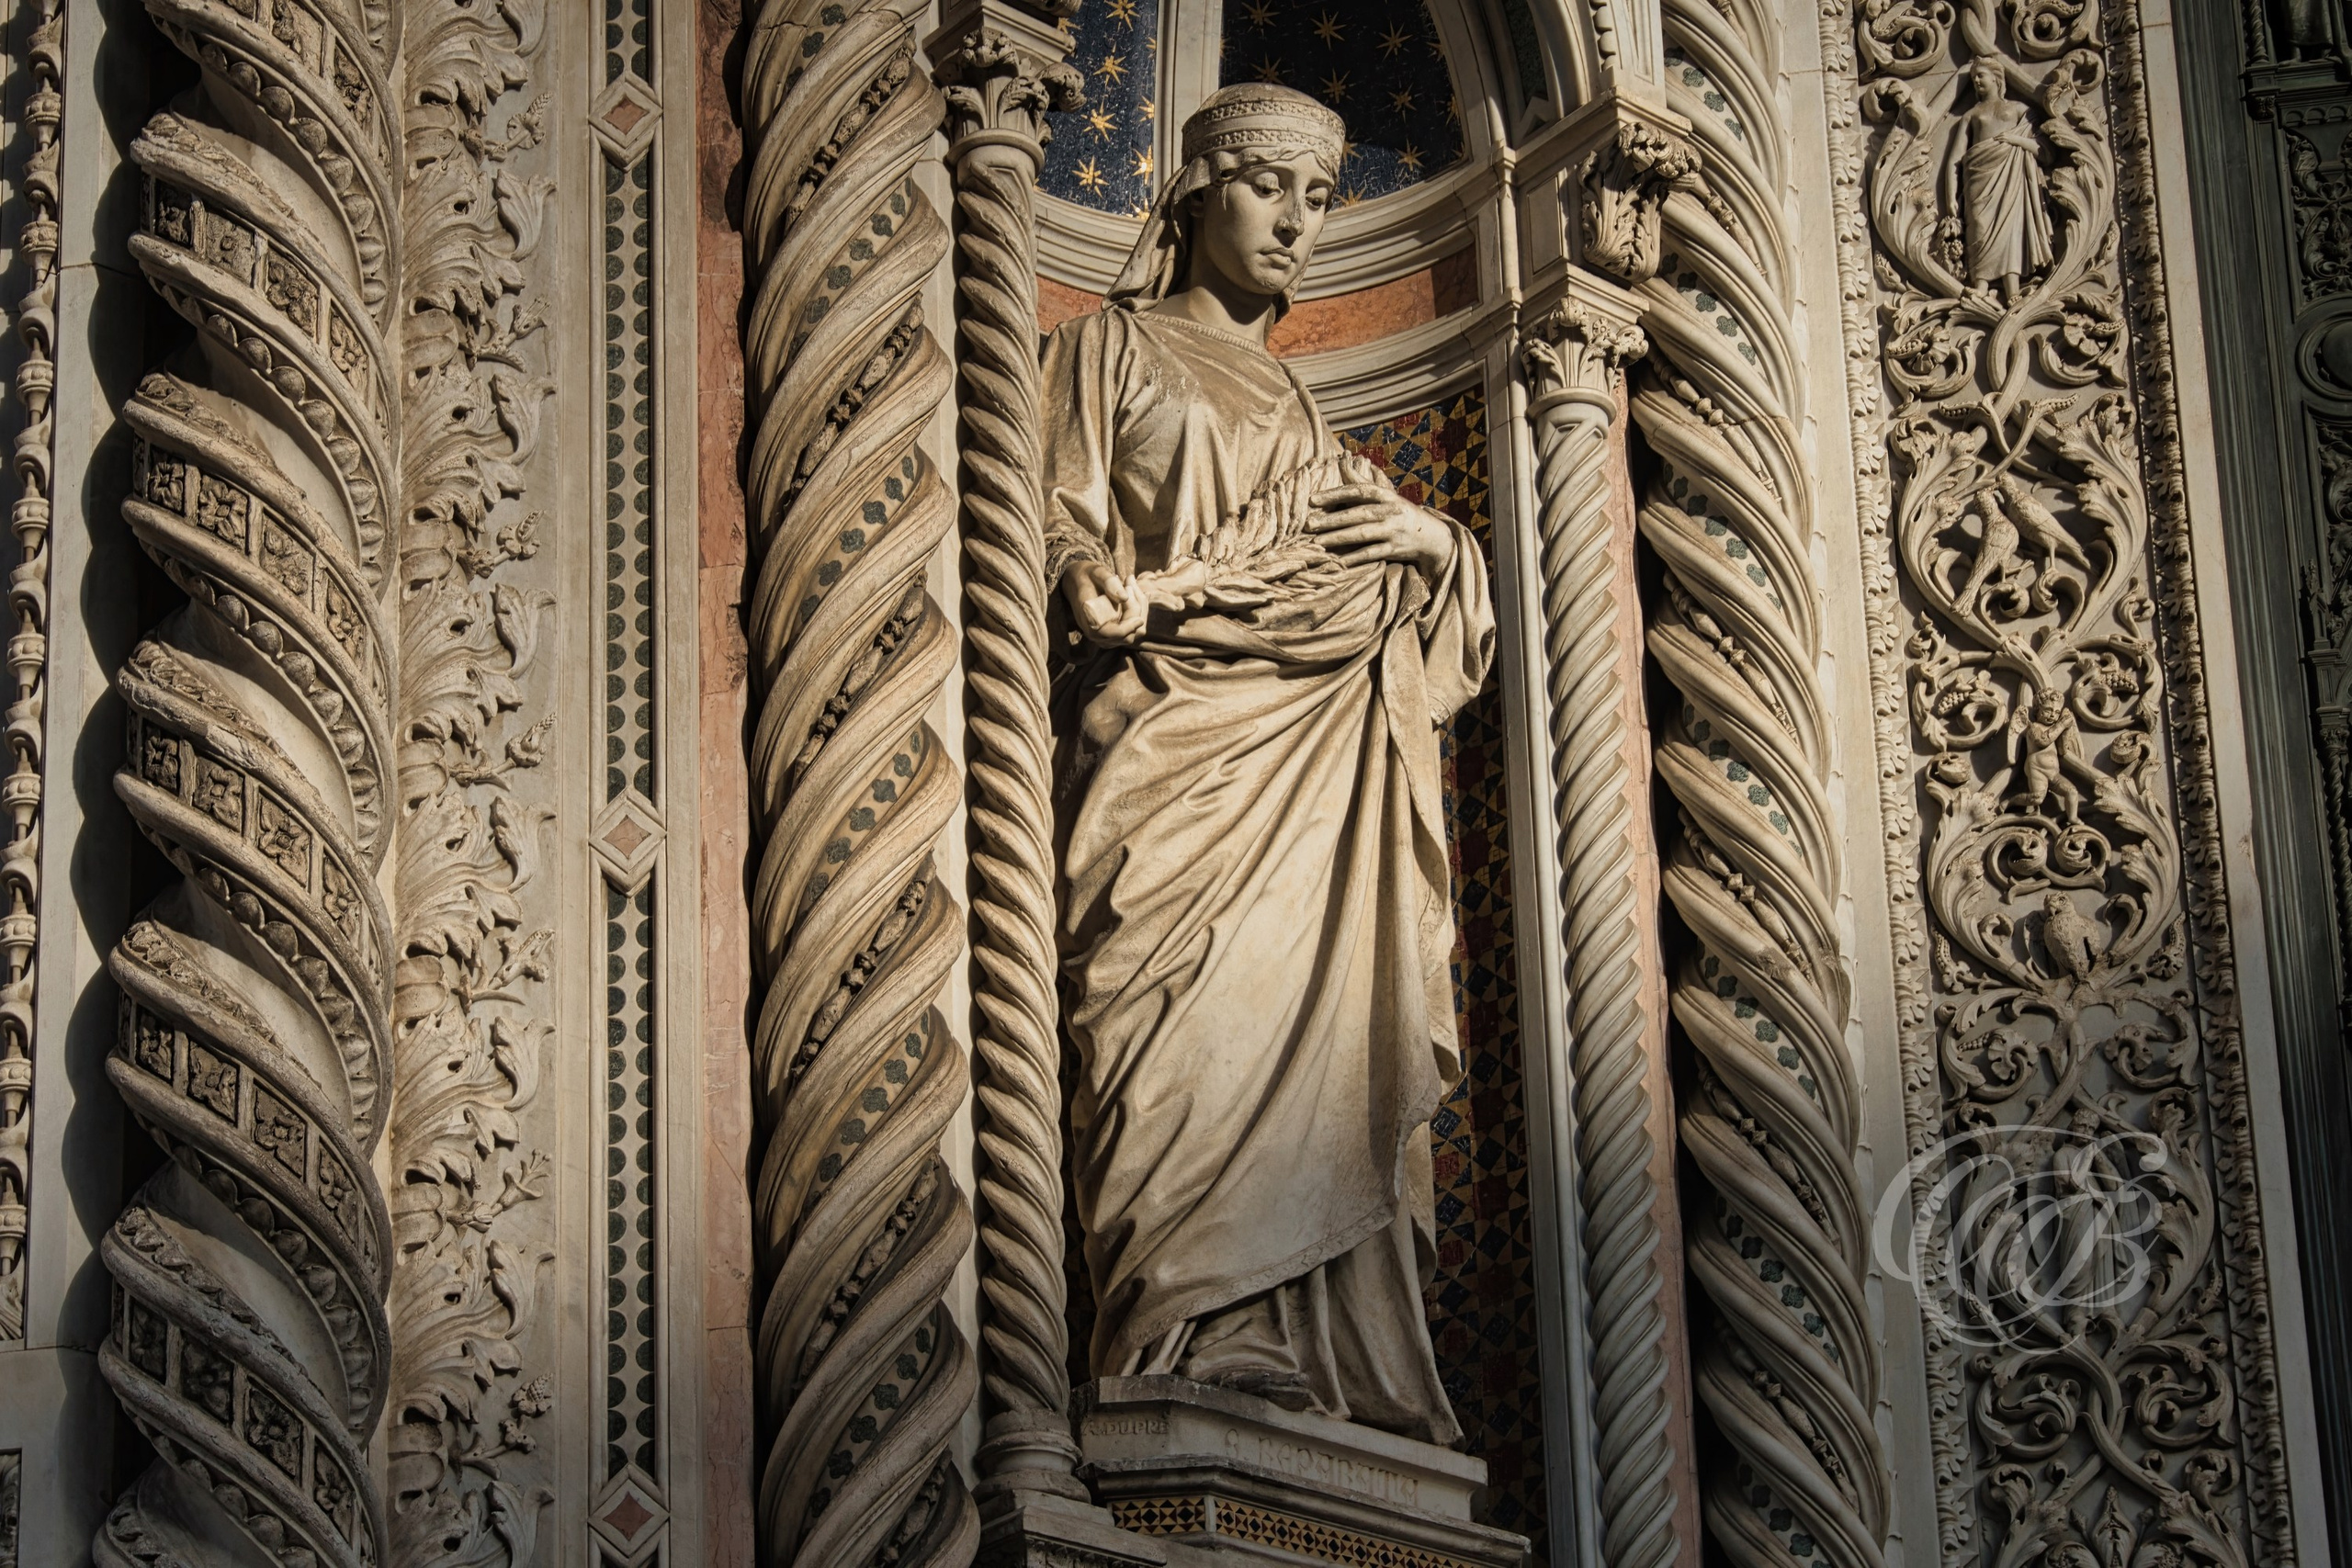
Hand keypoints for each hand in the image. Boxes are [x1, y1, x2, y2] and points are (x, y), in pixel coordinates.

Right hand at [1062, 560, 1148, 643]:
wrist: (1077, 582)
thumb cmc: (1087, 577)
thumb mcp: (1097, 573)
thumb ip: (1109, 583)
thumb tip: (1125, 598)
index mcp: (1090, 622)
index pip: (1113, 634)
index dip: (1128, 628)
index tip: (1139, 618)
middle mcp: (1098, 635)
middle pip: (1129, 634)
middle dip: (1136, 609)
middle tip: (1130, 582)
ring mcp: (1107, 637)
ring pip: (1135, 632)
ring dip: (1140, 608)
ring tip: (1131, 584)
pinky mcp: (1115, 633)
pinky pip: (1135, 628)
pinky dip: (1140, 611)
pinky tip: (1137, 593)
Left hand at [1306, 484, 1452, 575]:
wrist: (1431, 535)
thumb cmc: (1399, 512)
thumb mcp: (1384, 494)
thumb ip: (1361, 481)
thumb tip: (1342, 459)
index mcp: (1385, 495)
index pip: (1358, 491)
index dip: (1335, 494)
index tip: (1313, 500)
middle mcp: (1390, 511)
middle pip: (1358, 514)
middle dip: (1332, 519)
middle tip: (1309, 524)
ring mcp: (1393, 531)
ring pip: (1363, 534)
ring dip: (1339, 538)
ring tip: (1317, 542)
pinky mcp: (1395, 549)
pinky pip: (1373, 554)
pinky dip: (1356, 557)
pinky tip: (1339, 561)